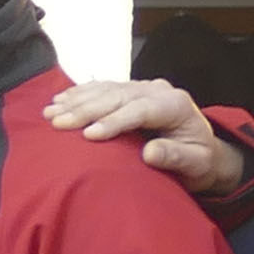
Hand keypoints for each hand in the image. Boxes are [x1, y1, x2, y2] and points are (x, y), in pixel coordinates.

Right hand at [41, 74, 250, 194]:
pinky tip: (59, 100)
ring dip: (76, 101)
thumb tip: (150, 152)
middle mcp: (158, 91)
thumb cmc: (199, 161)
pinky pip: (102, 88)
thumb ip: (176, 157)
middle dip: (86, 110)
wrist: (203, 150)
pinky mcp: (130, 91)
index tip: (89, 135)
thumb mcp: (196, 165)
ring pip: (106, 89)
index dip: (114, 121)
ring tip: (50, 113)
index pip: (141, 109)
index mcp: (175, 105)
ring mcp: (143, 88)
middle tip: (58, 123)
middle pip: (118, 96)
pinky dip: (79, 94)